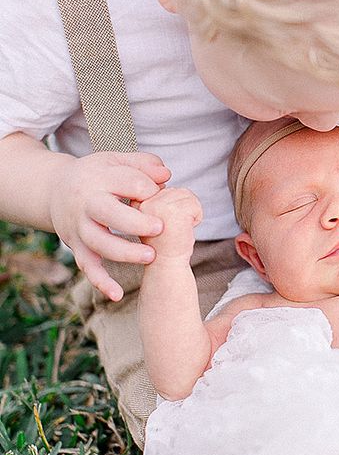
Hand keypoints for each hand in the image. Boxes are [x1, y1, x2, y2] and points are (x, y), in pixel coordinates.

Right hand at [48, 151, 171, 300]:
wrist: (55, 191)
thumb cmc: (97, 175)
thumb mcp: (116, 160)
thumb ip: (144, 164)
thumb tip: (166, 176)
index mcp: (98, 179)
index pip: (127, 182)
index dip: (148, 188)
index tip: (159, 191)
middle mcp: (86, 205)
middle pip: (110, 215)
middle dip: (136, 222)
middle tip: (160, 228)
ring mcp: (80, 228)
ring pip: (100, 244)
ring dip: (125, 252)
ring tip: (151, 256)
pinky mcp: (77, 247)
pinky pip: (88, 267)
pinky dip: (101, 282)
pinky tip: (117, 294)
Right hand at [139, 187, 202, 260]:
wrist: (166, 266)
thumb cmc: (164, 240)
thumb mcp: (155, 211)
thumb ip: (156, 193)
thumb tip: (164, 172)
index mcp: (135, 200)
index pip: (163, 184)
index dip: (173, 202)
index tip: (166, 222)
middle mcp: (141, 201)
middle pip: (176, 189)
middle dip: (182, 208)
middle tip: (173, 227)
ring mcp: (154, 206)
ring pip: (187, 196)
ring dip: (190, 213)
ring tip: (177, 229)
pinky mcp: (170, 213)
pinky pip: (195, 205)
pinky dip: (197, 217)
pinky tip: (184, 231)